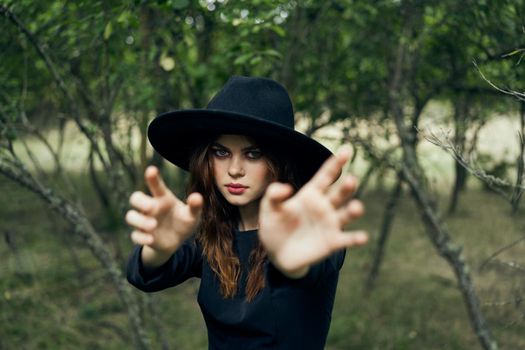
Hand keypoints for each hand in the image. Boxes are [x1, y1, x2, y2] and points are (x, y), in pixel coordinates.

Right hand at [125, 166, 202, 256]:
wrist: (178, 241)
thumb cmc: (185, 222)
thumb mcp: (192, 215)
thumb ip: (195, 206)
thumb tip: (197, 197)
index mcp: (163, 198)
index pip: (156, 185)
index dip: (152, 177)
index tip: (151, 170)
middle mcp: (151, 207)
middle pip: (135, 198)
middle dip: (140, 201)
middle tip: (151, 207)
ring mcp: (144, 221)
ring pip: (131, 216)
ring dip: (140, 220)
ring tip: (153, 225)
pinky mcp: (142, 235)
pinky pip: (135, 235)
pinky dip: (141, 237)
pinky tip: (151, 239)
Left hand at [259, 148, 367, 277]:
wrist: (277, 253)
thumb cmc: (274, 226)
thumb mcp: (269, 208)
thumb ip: (273, 194)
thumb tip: (287, 188)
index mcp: (311, 194)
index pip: (326, 175)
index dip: (336, 163)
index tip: (347, 151)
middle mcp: (324, 206)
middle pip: (339, 194)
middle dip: (347, 187)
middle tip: (351, 179)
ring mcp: (330, 224)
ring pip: (346, 214)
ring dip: (354, 210)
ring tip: (356, 207)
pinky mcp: (332, 242)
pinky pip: (347, 239)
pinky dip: (356, 238)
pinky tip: (362, 237)